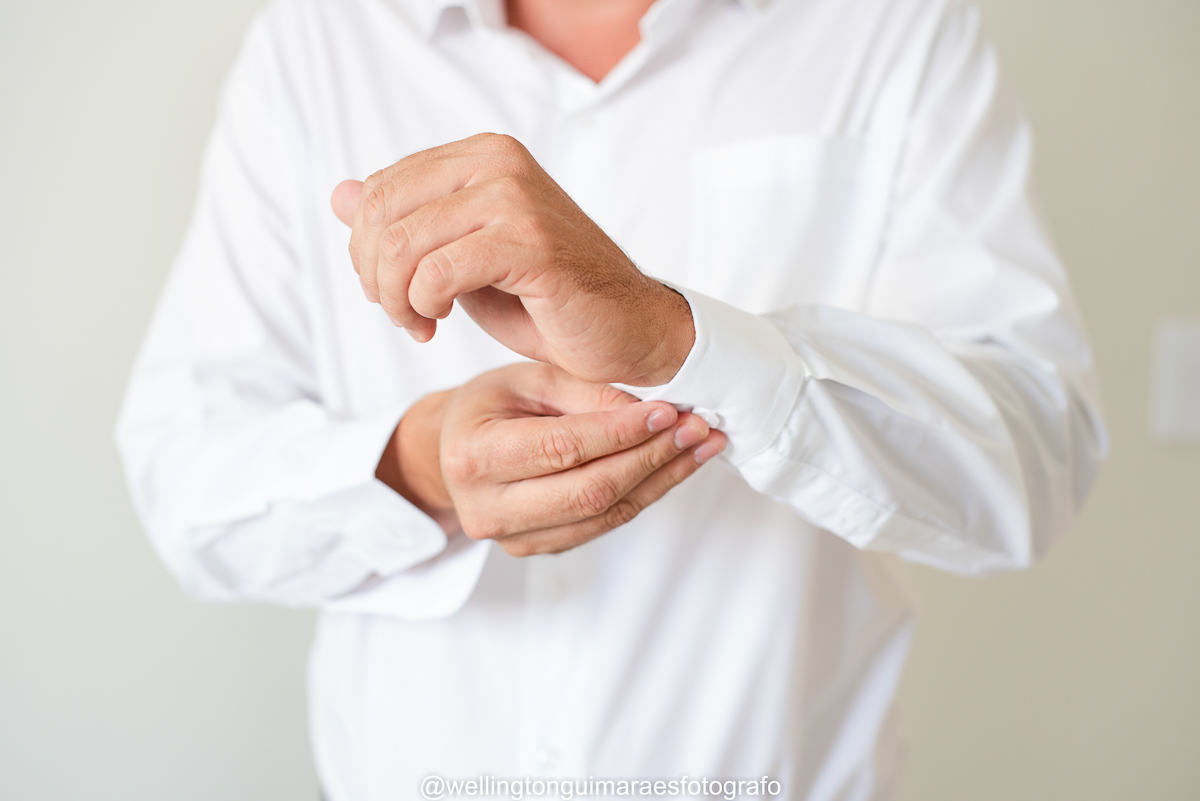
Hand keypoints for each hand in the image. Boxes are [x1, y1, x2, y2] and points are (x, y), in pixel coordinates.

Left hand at [331, 133, 693, 386]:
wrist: (626, 330)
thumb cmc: (548, 299)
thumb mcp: (462, 256)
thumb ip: (406, 224)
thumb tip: (339, 193)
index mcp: (483, 154)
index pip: (379, 188)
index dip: (365, 249)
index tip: (391, 292)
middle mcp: (498, 161)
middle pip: (381, 213)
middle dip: (374, 276)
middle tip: (401, 314)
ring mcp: (515, 197)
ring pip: (401, 245)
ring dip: (396, 299)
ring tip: (421, 323)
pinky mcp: (529, 241)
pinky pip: (437, 271)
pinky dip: (424, 306)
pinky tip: (443, 321)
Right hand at [376, 363, 725, 556]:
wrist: (452, 451)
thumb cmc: (491, 404)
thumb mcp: (528, 377)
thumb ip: (584, 391)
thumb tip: (652, 410)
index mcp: (474, 456)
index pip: (562, 448)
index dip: (621, 433)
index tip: (668, 412)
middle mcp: (487, 507)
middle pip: (589, 491)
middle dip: (652, 458)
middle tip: (699, 429)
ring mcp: (511, 537)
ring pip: (604, 515)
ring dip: (662, 480)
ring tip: (703, 446)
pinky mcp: (537, 548)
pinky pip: (602, 526)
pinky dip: (645, 494)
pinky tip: (676, 467)